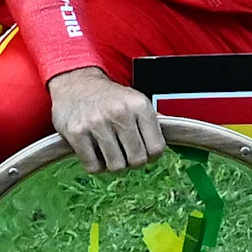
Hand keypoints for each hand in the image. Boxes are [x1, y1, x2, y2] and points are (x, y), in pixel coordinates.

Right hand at [49, 65, 164, 172]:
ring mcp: (96, 123)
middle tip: (124, 151)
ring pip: (116, 166)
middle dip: (132, 161)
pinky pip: (93, 167)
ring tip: (109, 149)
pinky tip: (94, 150)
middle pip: (137, 160)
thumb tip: (177, 136)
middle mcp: (119, 113)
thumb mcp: (135, 100)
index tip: (143, 150)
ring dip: (113, 163)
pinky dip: (94, 164)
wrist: (75, 84)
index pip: (157, 148)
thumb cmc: (110, 98)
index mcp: (139, 105)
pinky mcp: (76, 133)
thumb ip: (154, 121)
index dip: (151, 155)